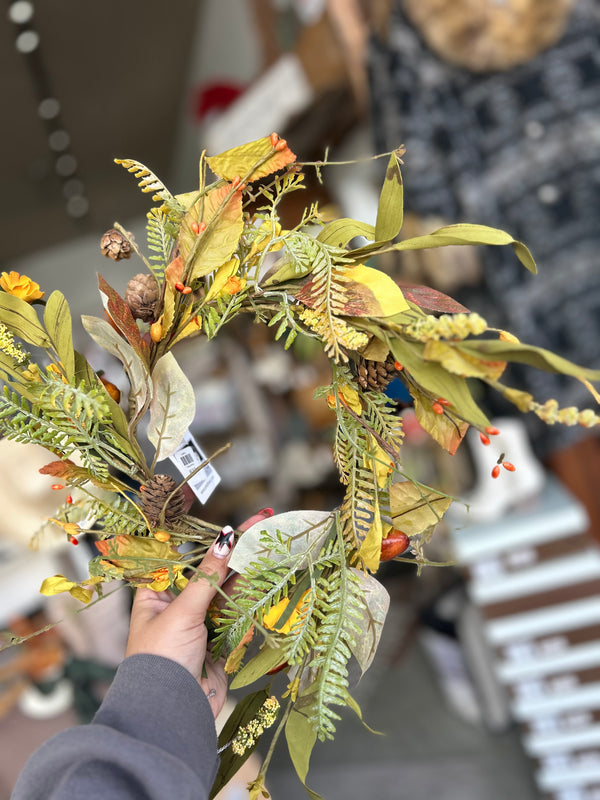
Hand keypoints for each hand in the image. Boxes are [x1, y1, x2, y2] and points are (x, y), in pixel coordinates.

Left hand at [125, 509, 272, 716]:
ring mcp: (201, 627)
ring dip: (250, 579)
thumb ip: (209, 576)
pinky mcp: (219, 646)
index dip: (215, 540)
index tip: (240, 523)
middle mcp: (179, 607)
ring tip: (274, 553)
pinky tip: (270, 587)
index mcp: (158, 594)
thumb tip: (226, 539)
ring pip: (230, 596)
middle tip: (266, 530)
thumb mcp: (183, 611)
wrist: (170, 714)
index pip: (190, 558)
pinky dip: (253, 606)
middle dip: (239, 556)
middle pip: (214, 575)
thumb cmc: (161, 658)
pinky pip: (239, 620)